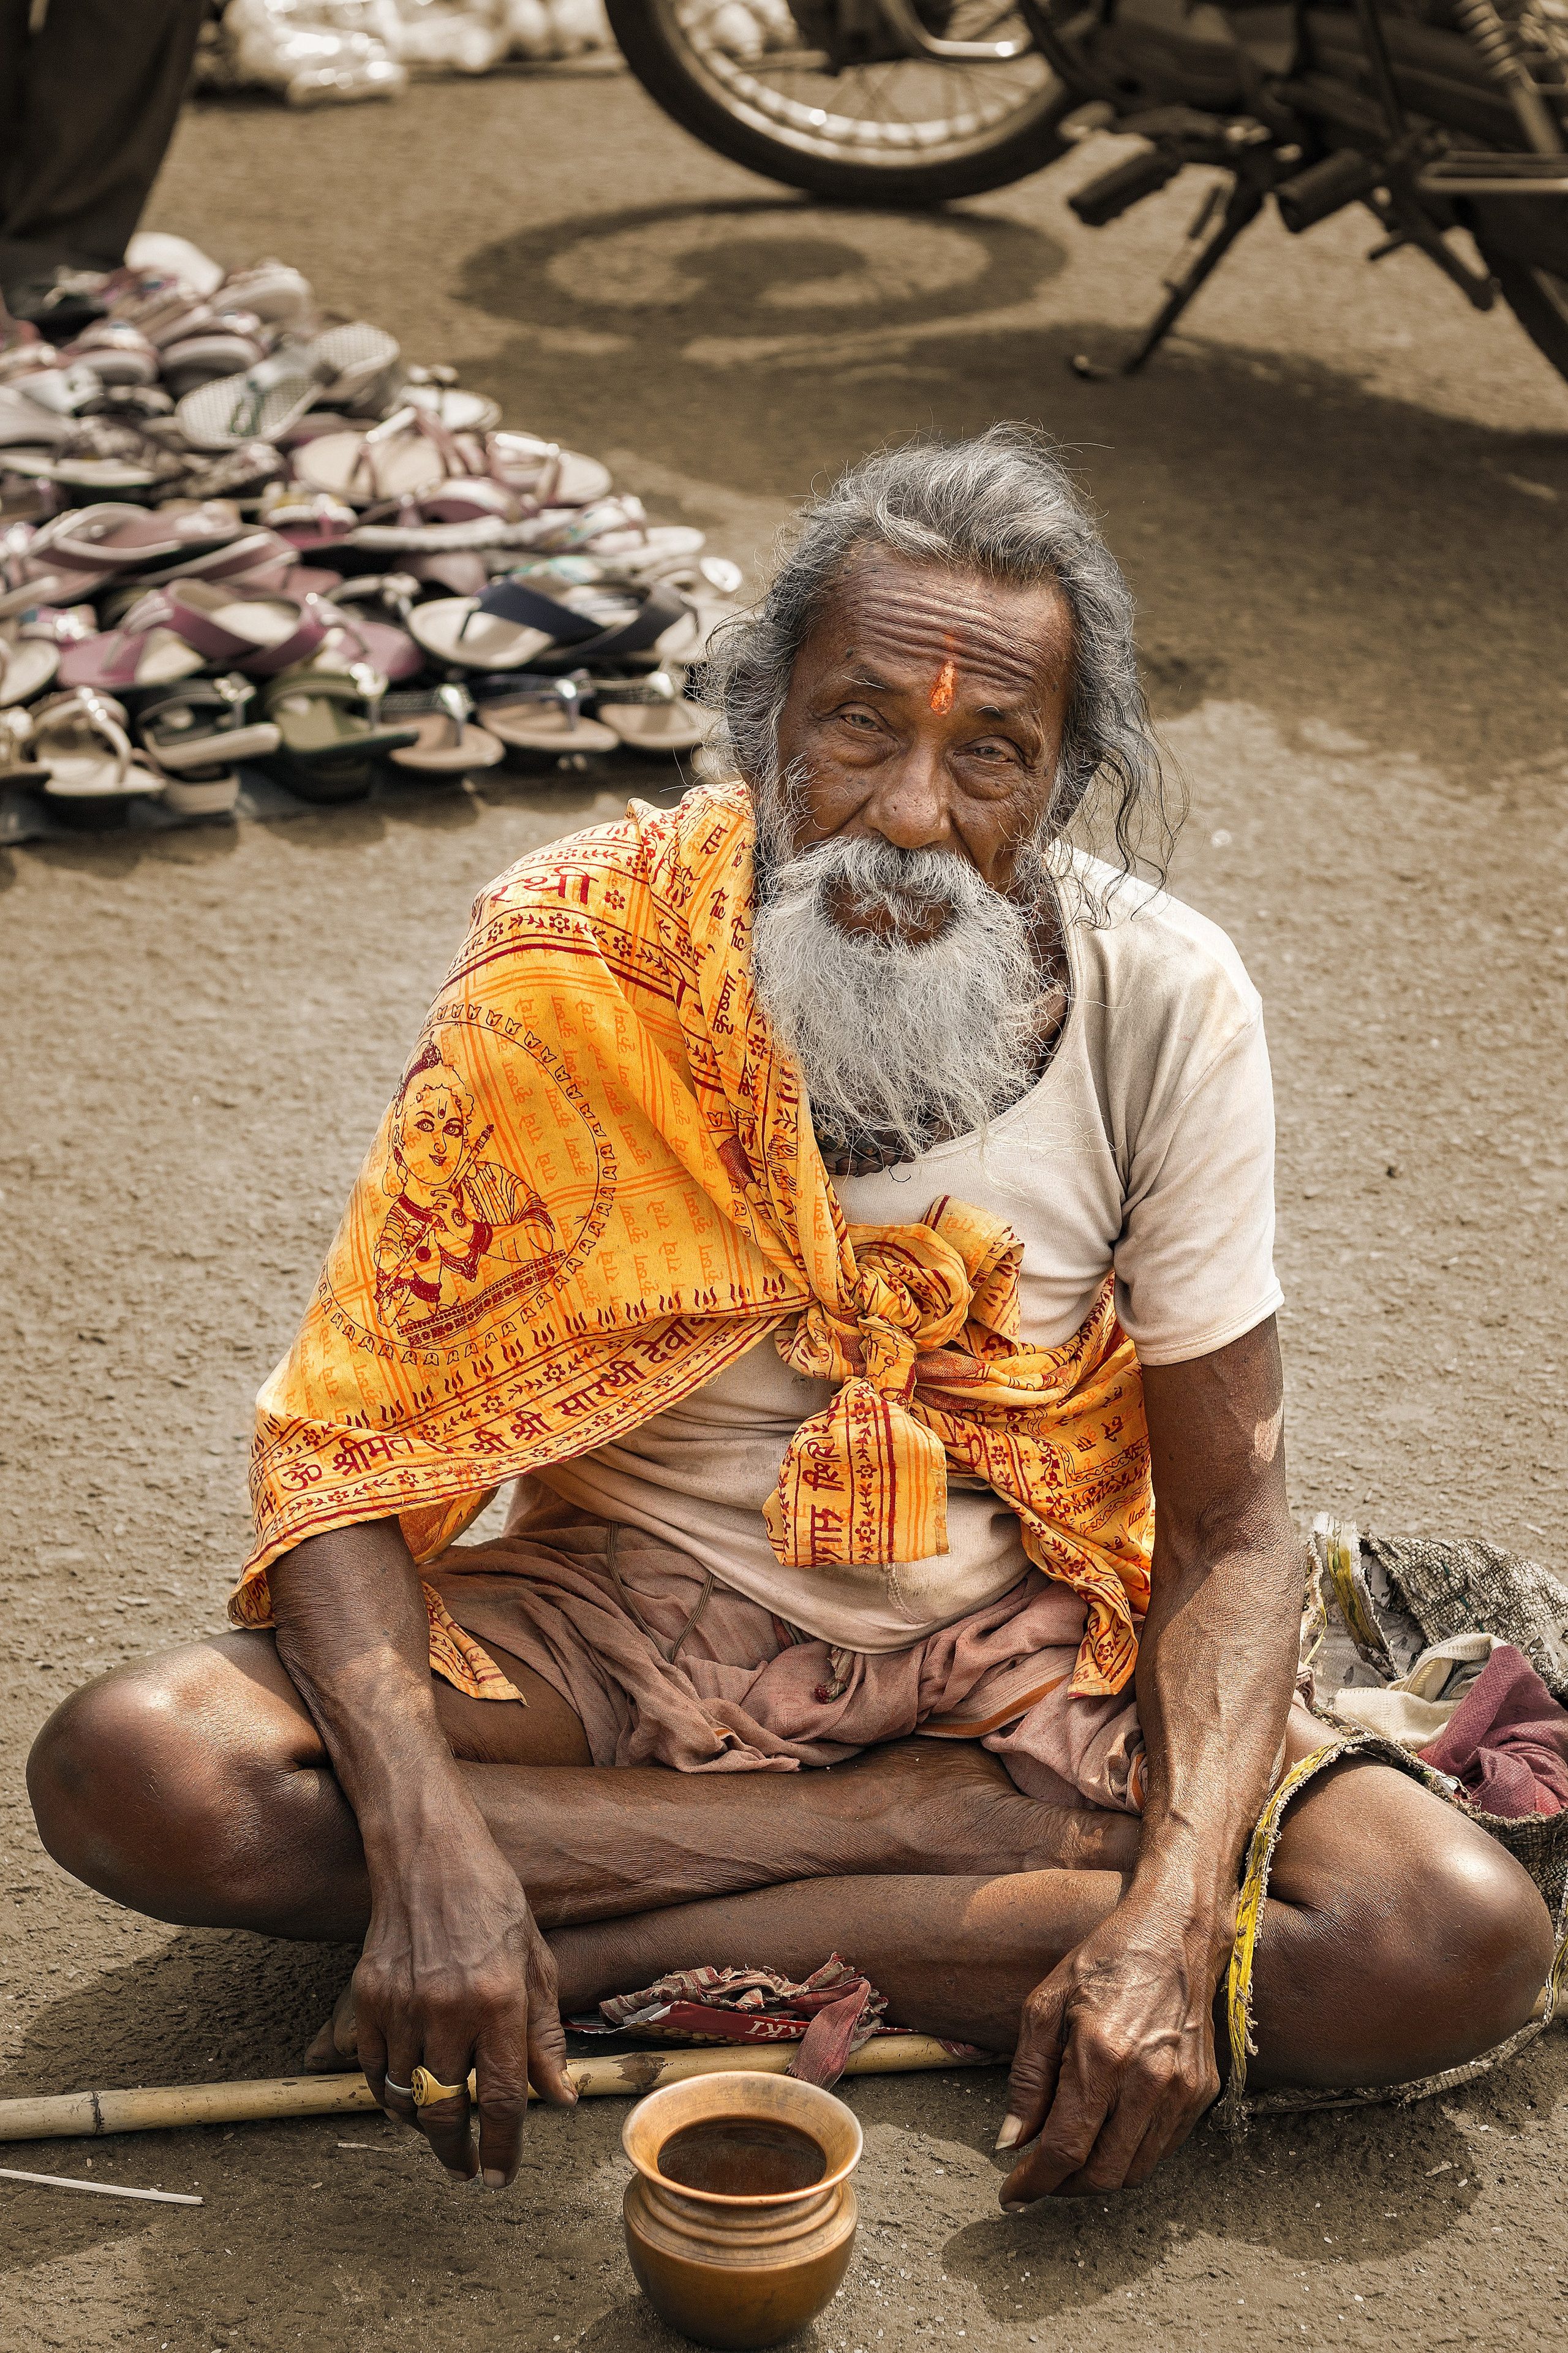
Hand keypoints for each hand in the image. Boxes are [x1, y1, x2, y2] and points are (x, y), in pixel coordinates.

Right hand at [352, 1799, 575, 2185]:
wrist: (430, 1856)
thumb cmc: (493, 1905)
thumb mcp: (536, 1964)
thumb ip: (544, 2036)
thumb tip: (559, 2098)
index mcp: (500, 2001)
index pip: (502, 2099)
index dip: (503, 2148)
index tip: (500, 2177)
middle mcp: (449, 2010)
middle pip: (446, 2112)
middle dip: (458, 2154)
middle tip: (467, 2171)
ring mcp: (402, 2005)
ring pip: (407, 2097)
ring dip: (424, 2126)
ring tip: (442, 2133)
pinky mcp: (368, 1998)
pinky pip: (373, 2071)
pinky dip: (390, 2096)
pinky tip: (408, 2099)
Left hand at [995, 1886, 1226, 2203]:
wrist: (1174, 1930)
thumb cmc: (1103, 1960)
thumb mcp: (1045, 2004)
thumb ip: (1027, 2078)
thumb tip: (1012, 2141)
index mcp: (1102, 2056)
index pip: (1065, 2148)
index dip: (1033, 2182)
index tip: (1011, 2195)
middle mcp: (1148, 2081)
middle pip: (1103, 2174)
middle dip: (1063, 2186)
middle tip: (1038, 2176)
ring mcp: (1181, 2090)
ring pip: (1136, 2171)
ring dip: (1097, 2176)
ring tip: (1070, 2156)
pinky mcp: (1202, 2091)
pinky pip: (1162, 2148)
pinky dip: (1130, 2155)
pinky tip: (1108, 2131)